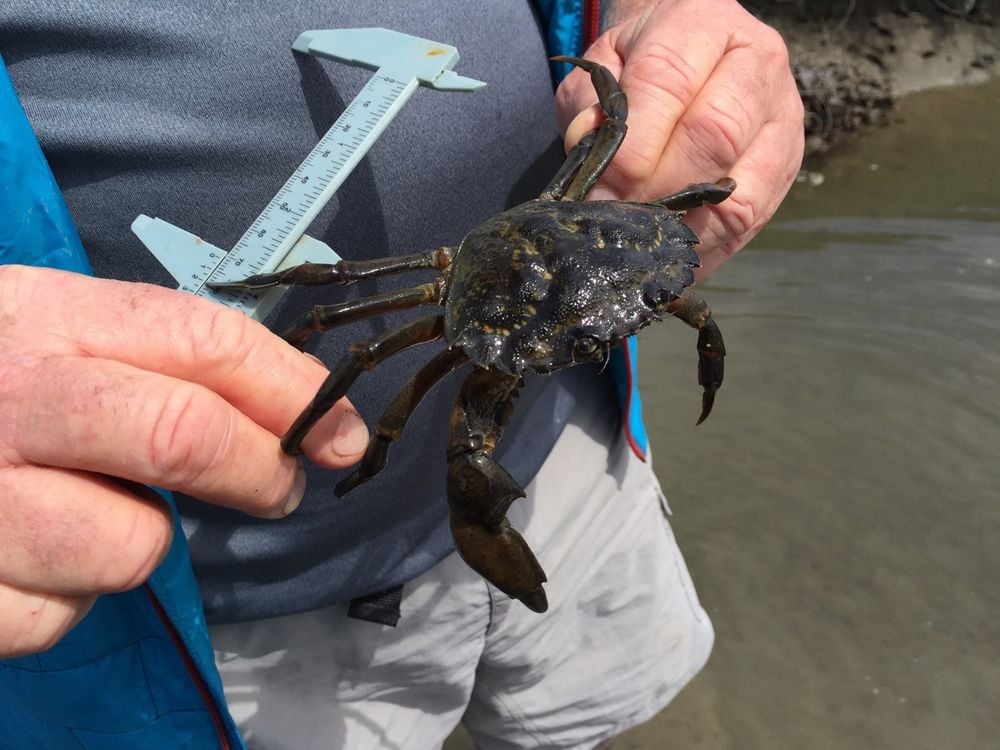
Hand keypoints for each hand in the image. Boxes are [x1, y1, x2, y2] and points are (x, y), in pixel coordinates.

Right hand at [0, 265, 366, 656]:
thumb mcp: (55, 335)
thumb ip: (165, 362)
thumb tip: (307, 417)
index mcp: (46, 319)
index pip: (202, 341)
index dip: (291, 390)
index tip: (338, 432)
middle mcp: (8, 397)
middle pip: (182, 435)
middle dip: (258, 471)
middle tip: (276, 487)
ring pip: (129, 546)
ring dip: (134, 540)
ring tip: (86, 510)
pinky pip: (58, 616)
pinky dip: (63, 598)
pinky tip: (27, 556)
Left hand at [554, 0, 803, 276]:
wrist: (695, 56)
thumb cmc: (640, 65)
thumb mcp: (604, 69)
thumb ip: (590, 108)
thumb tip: (592, 161)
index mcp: (703, 24)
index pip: (668, 84)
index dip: (632, 149)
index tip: (598, 195)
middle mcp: (758, 64)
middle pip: (715, 137)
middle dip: (658, 192)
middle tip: (619, 226)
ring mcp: (783, 118)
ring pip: (742, 190)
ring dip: (685, 230)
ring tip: (643, 251)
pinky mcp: (789, 166)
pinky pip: (751, 221)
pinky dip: (707, 249)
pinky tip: (670, 258)